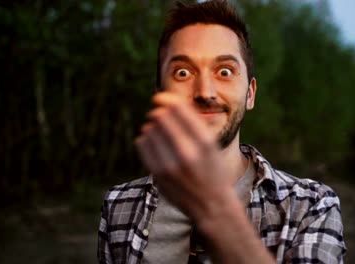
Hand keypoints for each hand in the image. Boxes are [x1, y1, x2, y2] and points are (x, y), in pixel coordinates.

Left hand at [135, 92, 232, 220]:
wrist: (211, 205)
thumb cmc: (212, 169)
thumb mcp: (211, 145)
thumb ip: (192, 124)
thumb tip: (166, 100)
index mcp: (205, 141)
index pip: (178, 108)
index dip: (166, 99)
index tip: (160, 97)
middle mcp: (188, 152)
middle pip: (160, 116)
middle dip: (159, 113)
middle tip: (160, 116)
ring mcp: (171, 165)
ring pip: (149, 129)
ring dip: (152, 126)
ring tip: (159, 132)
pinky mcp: (158, 174)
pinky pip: (142, 144)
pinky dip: (145, 139)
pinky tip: (153, 143)